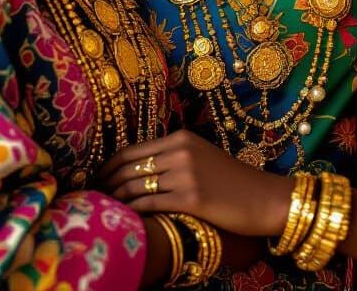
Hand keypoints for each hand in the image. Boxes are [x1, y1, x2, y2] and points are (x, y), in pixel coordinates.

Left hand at [99, 130, 293, 238]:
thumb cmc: (231, 181)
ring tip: (105, 211)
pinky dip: (132, 212)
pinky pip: (150, 204)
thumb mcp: (201, 157)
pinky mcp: (191, 198)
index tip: (96, 179)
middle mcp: (180, 151)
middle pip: (129, 167)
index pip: (132, 150)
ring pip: (135, 186)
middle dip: (106, 184)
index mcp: (181, 138)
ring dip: (115, 200)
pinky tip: (125, 220)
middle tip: (93, 198)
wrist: (263, 197)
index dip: (108, 166)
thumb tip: (137, 170)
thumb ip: (172, 157)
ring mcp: (186, 174)